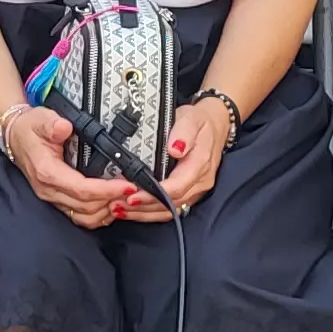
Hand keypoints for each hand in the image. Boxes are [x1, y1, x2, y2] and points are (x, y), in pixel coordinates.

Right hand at [1, 105, 129, 228]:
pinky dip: (98, 214)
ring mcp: (52, 198)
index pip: (81, 189)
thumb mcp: (40, 119)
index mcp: (47, 172)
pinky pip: (79, 216)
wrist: (16, 136)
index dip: (106, 190)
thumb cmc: (30, 128)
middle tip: (135, 192)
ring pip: (83, 217)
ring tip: (126, 199)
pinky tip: (111, 204)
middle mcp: (49, 190)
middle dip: (112, 201)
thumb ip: (52, 124)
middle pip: (86, 207)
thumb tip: (64, 127)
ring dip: (106, 211)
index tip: (127, 185)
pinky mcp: (57, 200)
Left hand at [125, 96, 235, 219]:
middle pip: (171, 203)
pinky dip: (151, 212)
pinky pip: (171, 209)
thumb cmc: (200, 122)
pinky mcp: (190, 193)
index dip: (154, 194)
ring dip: (144, 213)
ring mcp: (196, 190)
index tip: (132, 195)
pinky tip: (133, 211)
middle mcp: (200, 182)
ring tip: (119, 209)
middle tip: (117, 205)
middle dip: (143, 207)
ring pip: (170, 210)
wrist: (215, 125)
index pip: (177, 187)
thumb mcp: (192, 118)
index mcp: (200, 164)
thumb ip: (183, 132)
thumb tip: (175, 149)